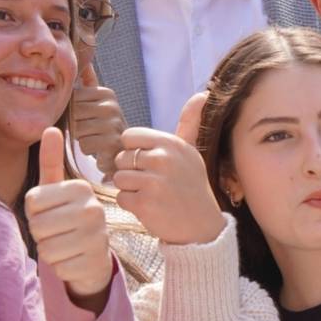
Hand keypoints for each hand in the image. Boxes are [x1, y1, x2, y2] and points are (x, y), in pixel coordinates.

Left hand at [25, 127, 113, 307]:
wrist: (92, 256)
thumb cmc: (67, 218)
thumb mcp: (57, 190)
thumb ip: (51, 161)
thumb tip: (50, 128)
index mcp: (81, 188)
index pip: (32, 201)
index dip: (34, 211)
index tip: (51, 212)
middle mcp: (93, 209)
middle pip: (37, 226)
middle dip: (40, 233)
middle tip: (57, 231)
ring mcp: (97, 237)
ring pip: (46, 249)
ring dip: (49, 251)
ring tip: (65, 244)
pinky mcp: (94, 262)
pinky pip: (58, 268)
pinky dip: (60, 267)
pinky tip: (73, 259)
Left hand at [71, 64, 125, 179]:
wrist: (123, 152)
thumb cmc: (103, 128)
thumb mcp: (98, 103)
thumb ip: (89, 83)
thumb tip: (85, 60)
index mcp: (106, 94)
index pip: (73, 98)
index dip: (73, 111)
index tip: (86, 118)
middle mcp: (112, 106)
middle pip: (73, 114)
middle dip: (75, 125)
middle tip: (89, 131)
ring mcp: (113, 125)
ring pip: (77, 131)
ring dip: (81, 139)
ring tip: (95, 139)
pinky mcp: (112, 143)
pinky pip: (85, 145)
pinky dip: (88, 150)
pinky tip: (99, 150)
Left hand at [113, 93, 224, 245]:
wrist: (202, 226)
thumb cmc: (192, 186)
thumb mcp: (191, 152)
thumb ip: (189, 123)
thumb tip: (201, 94)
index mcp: (171, 143)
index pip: (129, 137)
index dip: (133, 151)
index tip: (146, 163)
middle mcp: (163, 159)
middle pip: (121, 158)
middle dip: (130, 171)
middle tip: (150, 182)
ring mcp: (154, 182)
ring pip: (118, 178)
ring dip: (129, 189)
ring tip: (149, 194)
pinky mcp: (145, 204)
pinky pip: (121, 197)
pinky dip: (130, 204)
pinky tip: (148, 206)